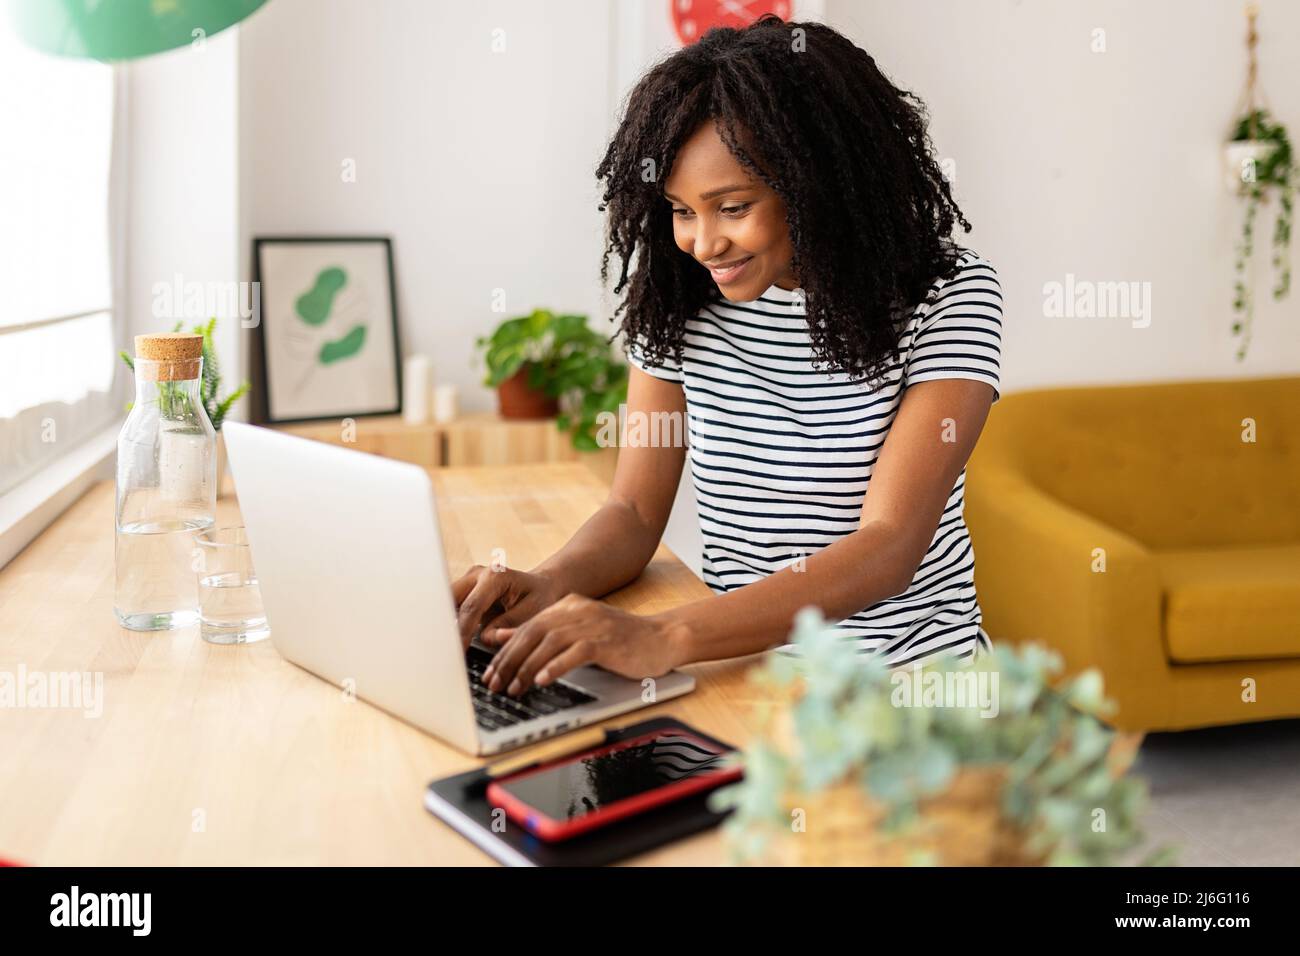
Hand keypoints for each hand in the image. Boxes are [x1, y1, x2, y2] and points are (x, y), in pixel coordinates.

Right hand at [451, 564, 568, 649]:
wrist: (540, 586)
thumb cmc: (540, 597)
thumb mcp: (533, 612)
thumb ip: (509, 625)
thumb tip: (486, 638)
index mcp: (495, 576)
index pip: (472, 607)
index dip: (463, 631)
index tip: (459, 650)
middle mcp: (477, 575)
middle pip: (450, 601)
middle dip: (446, 626)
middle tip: (446, 651)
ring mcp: (467, 581)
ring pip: (446, 604)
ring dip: (446, 625)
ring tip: (446, 647)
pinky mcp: (463, 591)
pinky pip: (450, 608)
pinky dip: (450, 624)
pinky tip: (450, 640)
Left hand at [481, 594, 686, 696]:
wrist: (663, 638)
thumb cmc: (621, 640)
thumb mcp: (577, 632)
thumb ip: (542, 633)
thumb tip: (502, 637)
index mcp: (567, 606)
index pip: (527, 627)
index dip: (505, 651)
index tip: (491, 673)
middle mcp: (576, 610)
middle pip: (533, 633)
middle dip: (509, 661)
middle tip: (494, 683)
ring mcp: (591, 624)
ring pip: (548, 643)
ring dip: (526, 668)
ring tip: (514, 688)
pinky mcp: (605, 641)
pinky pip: (574, 653)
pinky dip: (554, 667)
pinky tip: (541, 680)